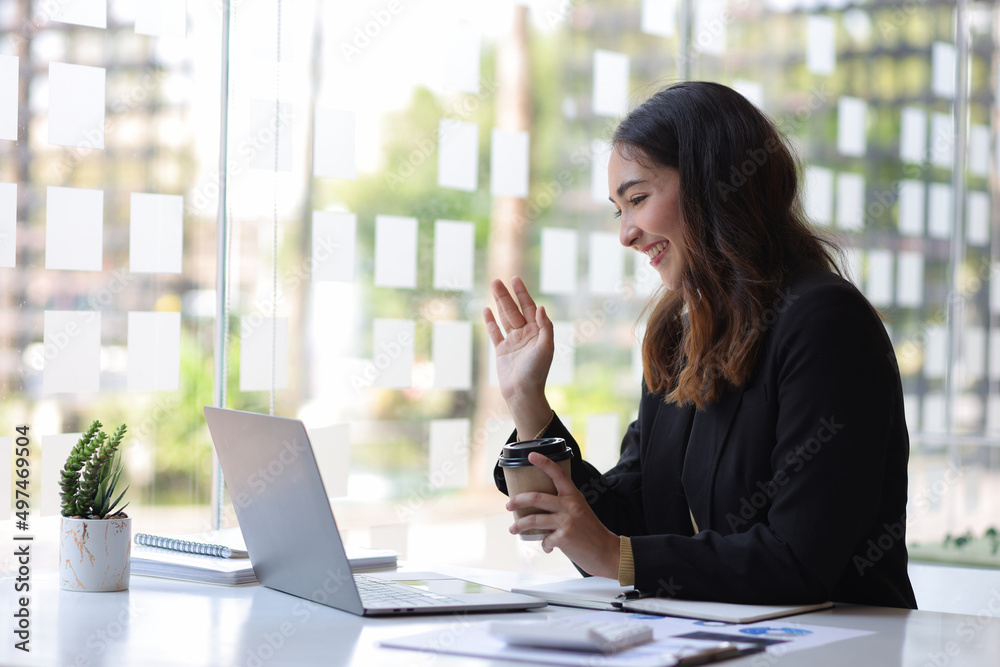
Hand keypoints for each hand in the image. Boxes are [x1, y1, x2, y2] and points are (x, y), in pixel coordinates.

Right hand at [483, 277, 553, 434]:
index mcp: (537, 332)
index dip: (522, 294)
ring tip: (492, 288)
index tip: (515, 280)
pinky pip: (495, 333)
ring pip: (504, 318)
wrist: (522, 393)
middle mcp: (525, 334)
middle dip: (506, 295)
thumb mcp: (546, 348)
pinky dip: (491, 322)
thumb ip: (545, 327)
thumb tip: (541, 307)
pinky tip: (487, 310)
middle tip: (496, 280)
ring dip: (498, 303)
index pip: (529, 308)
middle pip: (514, 310)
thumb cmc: (537, 371)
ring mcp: (513, 342)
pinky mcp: (502, 351)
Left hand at [506, 452, 620, 578]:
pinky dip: (544, 545)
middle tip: (508, 505)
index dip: (544, 463)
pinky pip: (545, 540)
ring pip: (534, 520)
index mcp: (574, 496)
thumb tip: (542, 508)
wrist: (606, 552)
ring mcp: (566, 522)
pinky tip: (548, 547)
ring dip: (519, 525)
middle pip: (536, 498)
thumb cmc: (591, 531)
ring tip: (513, 529)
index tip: (531, 455)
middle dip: (518, 501)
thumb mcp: (580, 510)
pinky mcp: (563, 538)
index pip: (558, 474)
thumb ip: (564, 506)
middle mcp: (570, 506)